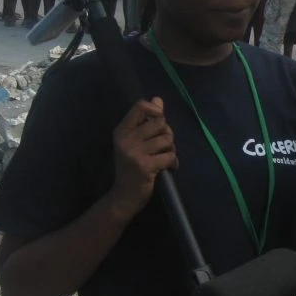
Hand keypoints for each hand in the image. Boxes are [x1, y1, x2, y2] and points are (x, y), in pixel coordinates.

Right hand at [106, 98, 176, 220]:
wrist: (123, 196)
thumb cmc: (131, 167)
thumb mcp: (135, 142)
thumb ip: (147, 120)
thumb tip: (158, 99)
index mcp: (122, 130)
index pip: (140, 106)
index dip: (156, 110)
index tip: (159, 123)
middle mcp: (126, 138)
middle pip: (160, 122)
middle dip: (168, 134)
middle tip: (165, 146)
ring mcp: (134, 152)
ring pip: (167, 139)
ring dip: (171, 150)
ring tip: (165, 158)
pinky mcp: (144, 165)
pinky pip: (170, 156)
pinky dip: (173, 163)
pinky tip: (169, 168)